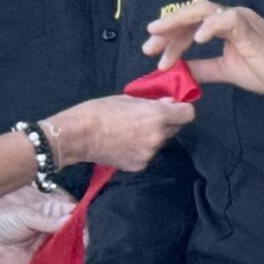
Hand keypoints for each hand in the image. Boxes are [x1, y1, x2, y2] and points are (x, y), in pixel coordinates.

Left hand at [0, 188, 74, 263]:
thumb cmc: (1, 222)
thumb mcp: (25, 216)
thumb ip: (48, 221)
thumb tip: (71, 221)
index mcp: (53, 213)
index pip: (76, 215)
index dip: (81, 222)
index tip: (83, 230)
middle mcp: (56, 230)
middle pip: (78, 234)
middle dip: (81, 240)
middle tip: (79, 246)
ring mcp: (53, 247)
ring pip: (72, 251)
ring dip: (76, 255)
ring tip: (75, 259)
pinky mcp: (46, 263)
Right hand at [45, 93, 195, 171]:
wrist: (75, 136)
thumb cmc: (98, 112)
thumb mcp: (126, 99)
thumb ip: (152, 102)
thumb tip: (169, 103)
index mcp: (158, 116)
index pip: (188, 114)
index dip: (181, 110)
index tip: (173, 108)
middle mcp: (158, 136)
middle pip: (175, 129)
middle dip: (166, 123)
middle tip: (146, 119)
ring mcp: (150, 153)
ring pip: (160, 142)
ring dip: (152, 137)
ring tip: (129, 132)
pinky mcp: (139, 165)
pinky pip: (147, 154)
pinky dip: (140, 149)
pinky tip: (123, 144)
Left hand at [146, 0, 263, 98]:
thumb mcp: (227, 70)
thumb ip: (203, 68)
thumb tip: (180, 70)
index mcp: (226, 25)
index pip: (191, 25)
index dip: (171, 40)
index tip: (156, 58)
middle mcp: (232, 17)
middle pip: (192, 12)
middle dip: (167, 27)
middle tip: (148, 45)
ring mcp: (241, 20)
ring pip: (203, 10)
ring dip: (179, 23)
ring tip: (160, 36)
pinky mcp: (251, 28)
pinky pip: (227, 19)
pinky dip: (209, 26)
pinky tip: (196, 40)